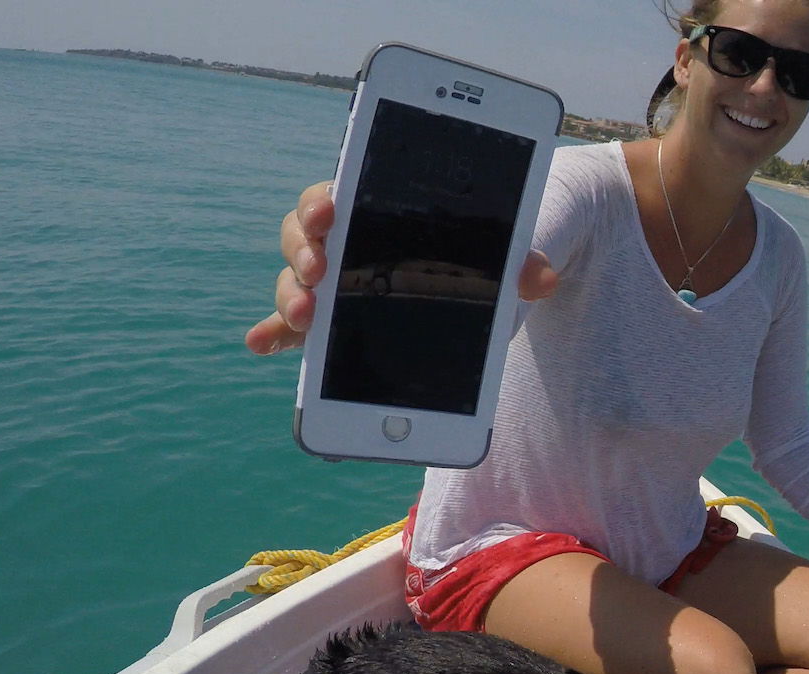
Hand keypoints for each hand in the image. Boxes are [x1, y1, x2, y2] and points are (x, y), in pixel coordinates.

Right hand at [243, 181, 559, 354]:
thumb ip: (519, 263)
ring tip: (306, 315)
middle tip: (320, 270)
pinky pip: (294, 326)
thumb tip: (545, 278)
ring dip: (292, 295)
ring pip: (297, 280)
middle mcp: (342, 242)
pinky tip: (263, 344)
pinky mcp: (332, 321)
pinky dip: (275, 332)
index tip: (330, 211)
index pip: (333, 195)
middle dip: (305, 252)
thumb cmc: (475, 252)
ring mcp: (332, 282)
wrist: (476, 280)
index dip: (324, 202)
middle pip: (303, 237)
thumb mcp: (499, 256)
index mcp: (373, 211)